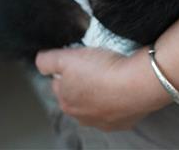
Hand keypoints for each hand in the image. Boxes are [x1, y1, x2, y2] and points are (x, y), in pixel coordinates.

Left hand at [35, 46, 170, 130]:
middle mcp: (83, 117)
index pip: (59, 83)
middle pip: (78, 94)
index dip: (67, 68)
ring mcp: (104, 121)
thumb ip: (47, 61)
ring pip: (98, 102)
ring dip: (101, 90)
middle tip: (96, 66)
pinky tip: (122, 85)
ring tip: (111, 74)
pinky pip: (117, 107)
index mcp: (66, 103)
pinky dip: (119, 97)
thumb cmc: (104, 70)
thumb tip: (41, 62)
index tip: (78, 60)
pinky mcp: (124, 121)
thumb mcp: (66, 58)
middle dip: (84, 81)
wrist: (137, 82)